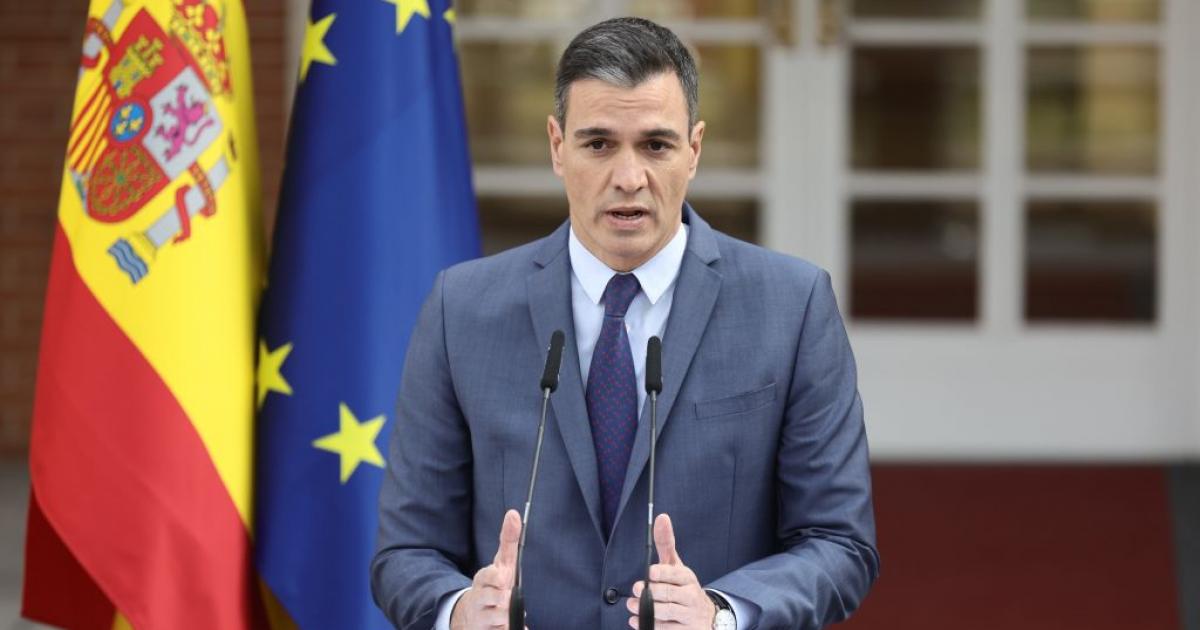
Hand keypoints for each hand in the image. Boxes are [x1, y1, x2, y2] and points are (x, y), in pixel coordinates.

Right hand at [450, 510, 522, 629]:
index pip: (488, 576)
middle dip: (506, 600)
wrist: (469, 615)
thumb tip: (513, 513)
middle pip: (497, 599)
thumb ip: (509, 540)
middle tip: (506, 598)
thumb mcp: (501, 563)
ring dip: (508, 618)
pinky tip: (506, 627)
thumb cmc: (492, 585)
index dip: (496, 577)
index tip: (503, 578)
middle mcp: (479, 598)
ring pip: (501, 619)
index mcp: (483, 580)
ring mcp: (480, 618)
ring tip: (505, 614)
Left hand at [626, 514, 716, 628]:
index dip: (664, 574)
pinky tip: (637, 621)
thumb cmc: (683, 587)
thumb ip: (666, 543)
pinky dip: (651, 626)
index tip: (651, 573)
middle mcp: (690, 596)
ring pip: (668, 613)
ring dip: (647, 610)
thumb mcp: (676, 566)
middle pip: (670, 595)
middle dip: (652, 593)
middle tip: (637, 590)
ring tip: (632, 605)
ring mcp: (689, 616)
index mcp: (687, 578)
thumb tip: (661, 517)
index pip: (677, 575)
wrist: (706, 616)